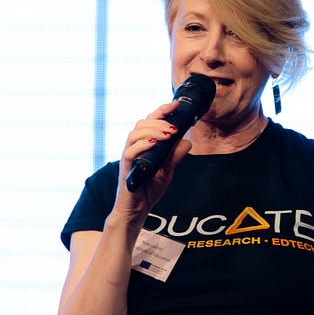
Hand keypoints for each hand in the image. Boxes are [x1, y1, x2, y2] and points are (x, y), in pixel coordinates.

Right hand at [113, 100, 191, 222]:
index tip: (177, 104)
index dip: (163, 110)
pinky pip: (130, 152)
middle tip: (175, 127)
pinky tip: (154, 144)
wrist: (136, 210)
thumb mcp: (168, 171)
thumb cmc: (148, 189)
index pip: (151, 121)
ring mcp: (129, 156)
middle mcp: (134, 147)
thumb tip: (187, 141)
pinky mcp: (126, 168)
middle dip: (159, 120)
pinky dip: (142, 145)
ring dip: (153, 131)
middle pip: (142, 123)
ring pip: (135, 134)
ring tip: (168, 134)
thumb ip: (175, 156)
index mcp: (144, 144)